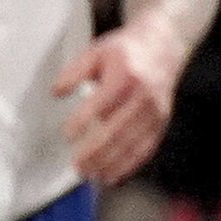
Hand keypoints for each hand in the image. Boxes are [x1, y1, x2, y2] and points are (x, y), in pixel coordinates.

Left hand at [56, 27, 183, 184]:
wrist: (163, 45)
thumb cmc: (125, 51)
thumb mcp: (95, 52)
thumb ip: (74, 72)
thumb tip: (57, 92)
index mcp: (125, 76)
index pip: (102, 103)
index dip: (84, 120)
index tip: (68, 135)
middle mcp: (144, 96)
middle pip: (119, 129)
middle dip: (97, 151)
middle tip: (77, 166)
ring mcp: (155, 111)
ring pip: (133, 143)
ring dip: (111, 162)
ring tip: (90, 175)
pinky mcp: (162, 121)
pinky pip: (146, 147)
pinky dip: (129, 164)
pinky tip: (113, 175)